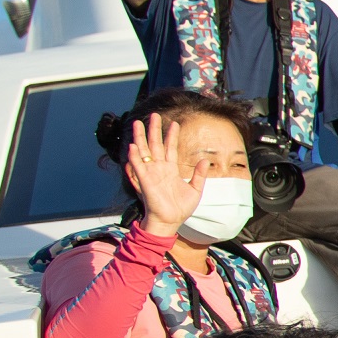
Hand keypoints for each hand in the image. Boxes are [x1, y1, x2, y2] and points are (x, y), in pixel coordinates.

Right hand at [129, 115, 204, 235]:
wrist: (171, 222)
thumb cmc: (181, 208)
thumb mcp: (195, 189)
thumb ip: (199, 174)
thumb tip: (205, 160)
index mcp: (171, 170)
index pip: (171, 148)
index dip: (172, 136)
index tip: (175, 123)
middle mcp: (160, 169)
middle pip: (156, 144)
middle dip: (155, 130)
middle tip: (155, 115)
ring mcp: (151, 173)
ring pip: (145, 151)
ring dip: (141, 137)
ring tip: (138, 123)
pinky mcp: (145, 181)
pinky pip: (139, 166)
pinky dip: (135, 156)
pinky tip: (133, 145)